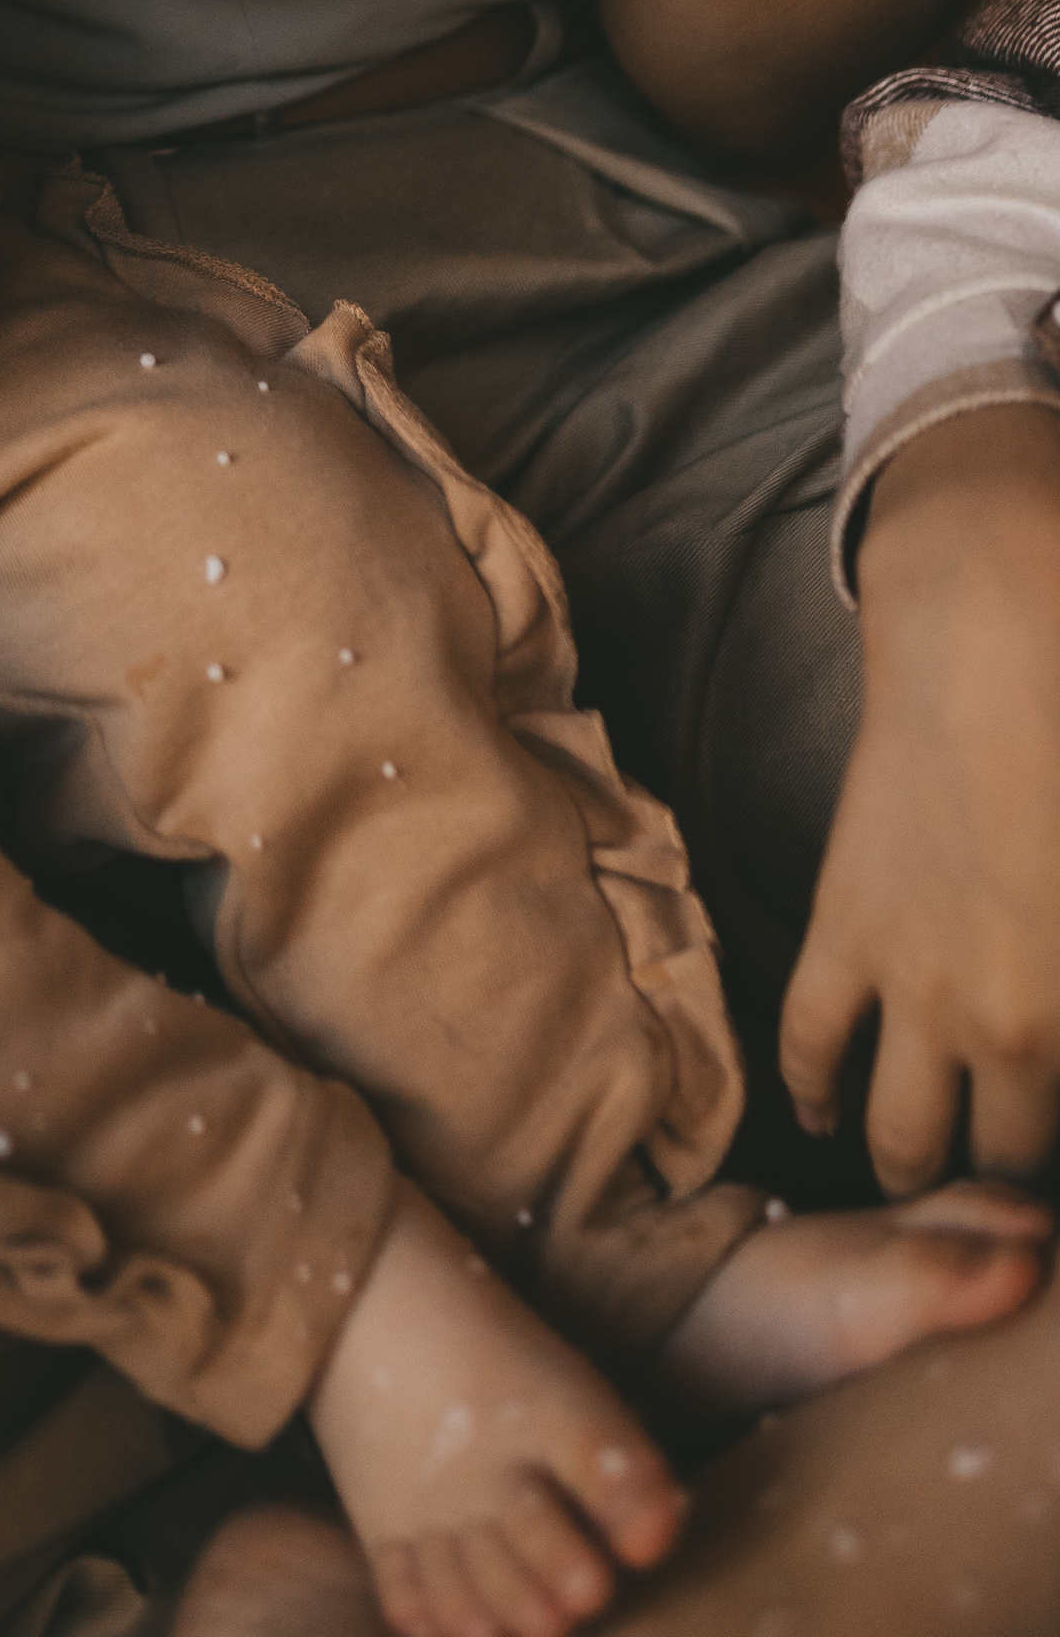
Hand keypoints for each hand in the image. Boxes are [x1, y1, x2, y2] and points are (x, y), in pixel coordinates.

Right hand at [783, 408, 1059, 1192]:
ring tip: (918, 1172)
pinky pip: (812, 1043)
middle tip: (1002, 1174)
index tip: (1049, 1162)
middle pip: (996, 1162)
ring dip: (909, 1167)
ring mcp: (912, 988)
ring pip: (900, 1135)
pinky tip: (823, 1116)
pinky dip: (811, 1092)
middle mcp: (1001, 1028)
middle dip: (1000, 1183)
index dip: (1056, 1165)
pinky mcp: (842, 935)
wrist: (990, 664)